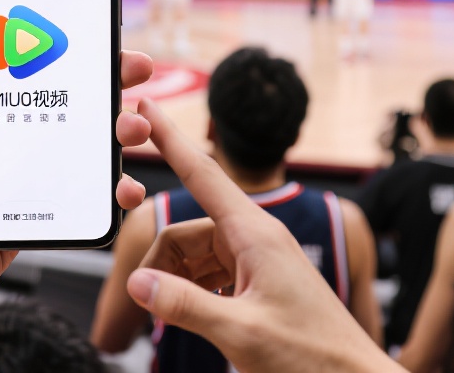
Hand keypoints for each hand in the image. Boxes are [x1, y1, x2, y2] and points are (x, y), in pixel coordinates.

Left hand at [0, 6, 153, 354]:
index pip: (15, 73)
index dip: (56, 53)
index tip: (92, 36)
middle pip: (55, 106)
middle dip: (100, 87)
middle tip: (136, 70)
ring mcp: (9, 186)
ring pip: (72, 152)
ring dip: (111, 135)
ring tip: (135, 127)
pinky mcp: (23, 224)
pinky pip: (71, 202)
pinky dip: (103, 193)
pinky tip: (124, 187)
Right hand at [126, 98, 401, 372]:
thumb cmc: (314, 359)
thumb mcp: (242, 333)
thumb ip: (185, 305)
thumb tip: (138, 283)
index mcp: (255, 234)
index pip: (201, 173)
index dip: (169, 138)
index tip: (146, 106)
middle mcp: (256, 238)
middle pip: (187, 230)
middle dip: (163, 262)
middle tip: (149, 303)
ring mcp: (259, 259)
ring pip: (196, 254)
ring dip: (179, 282)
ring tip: (178, 319)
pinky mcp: (260, 280)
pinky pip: (211, 272)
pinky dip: (195, 291)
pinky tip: (198, 318)